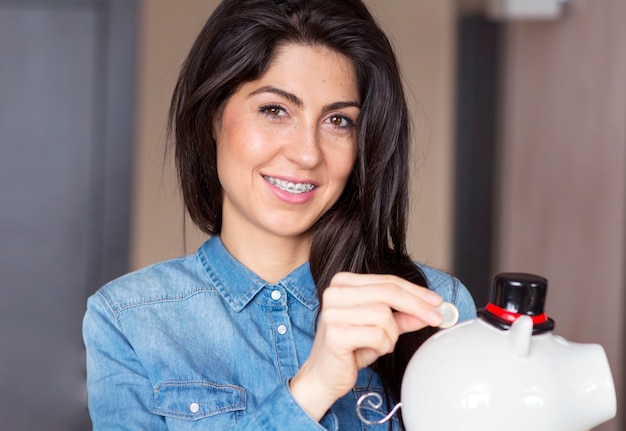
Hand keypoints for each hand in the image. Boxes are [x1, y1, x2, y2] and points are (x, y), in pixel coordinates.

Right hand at [289, 272, 442, 419]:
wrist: (323, 377)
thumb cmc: (349, 349)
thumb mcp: (380, 328)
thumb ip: (402, 317)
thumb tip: (430, 310)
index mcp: (343, 283)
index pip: (387, 281)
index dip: (416, 291)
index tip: (437, 302)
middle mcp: (335, 292)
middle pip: (388, 292)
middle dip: (417, 306)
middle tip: (436, 318)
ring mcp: (332, 312)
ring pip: (384, 315)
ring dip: (392, 335)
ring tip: (381, 345)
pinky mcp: (335, 333)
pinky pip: (376, 335)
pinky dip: (383, 346)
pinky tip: (372, 351)